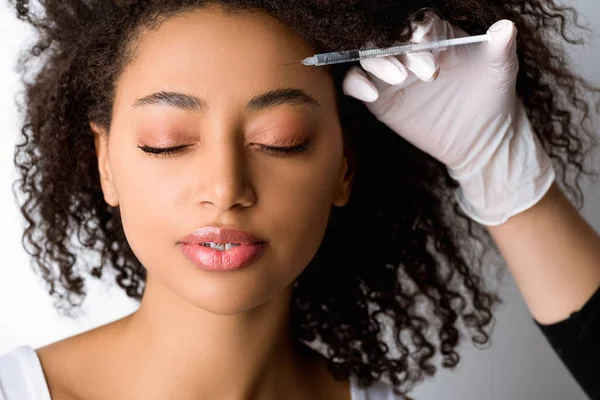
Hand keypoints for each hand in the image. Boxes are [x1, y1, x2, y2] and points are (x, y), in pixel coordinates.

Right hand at [342, 15, 554, 225]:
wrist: (480, 137)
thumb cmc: (491, 95)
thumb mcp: (499, 69)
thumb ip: (500, 47)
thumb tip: (505, 28)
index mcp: (436, 34)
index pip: (420, 23)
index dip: (420, 30)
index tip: (427, 40)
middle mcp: (409, 50)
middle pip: (388, 37)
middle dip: (397, 48)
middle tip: (418, 70)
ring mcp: (391, 74)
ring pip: (368, 57)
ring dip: (376, 63)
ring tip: (398, 79)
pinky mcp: (379, 98)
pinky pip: (355, 84)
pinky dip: (356, 84)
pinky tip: (370, 95)